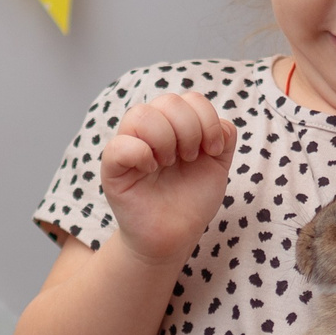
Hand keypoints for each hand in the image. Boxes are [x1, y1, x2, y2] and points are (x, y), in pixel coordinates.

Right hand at [100, 94, 236, 266]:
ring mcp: (129, 146)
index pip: (190, 99)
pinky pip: (119, 145)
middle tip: (188, 159)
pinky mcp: (112, 168)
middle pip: (168, 101)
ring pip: (140, 114)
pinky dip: (140, 154)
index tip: (212, 150)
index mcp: (175, 126)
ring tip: (170, 163)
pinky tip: (150, 170)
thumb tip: (219, 123)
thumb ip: (223, 137)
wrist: (176, 236)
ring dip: (164, 139)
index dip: (207, 120)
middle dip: (189, 130)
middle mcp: (150, 130)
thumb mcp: (217, 165)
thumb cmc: (191, 200)